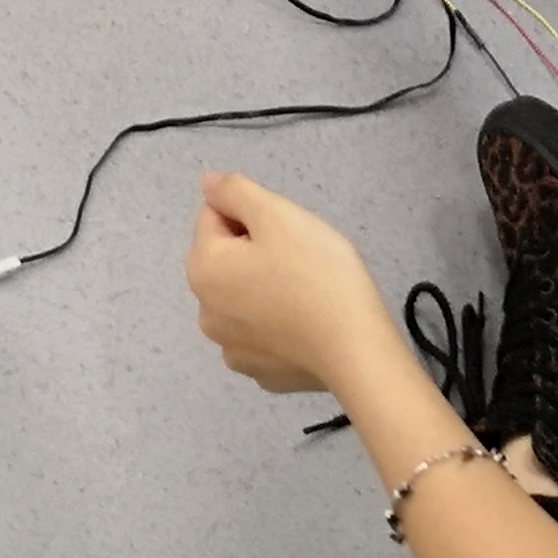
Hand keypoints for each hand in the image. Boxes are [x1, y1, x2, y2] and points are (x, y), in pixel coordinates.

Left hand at [188, 173, 394, 394]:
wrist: (355, 348)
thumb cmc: (315, 272)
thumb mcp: (277, 213)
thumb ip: (234, 191)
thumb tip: (207, 185)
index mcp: (203, 270)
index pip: (216, 215)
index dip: (252, 214)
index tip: (284, 232)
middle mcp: (206, 313)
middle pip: (226, 257)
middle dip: (256, 249)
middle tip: (298, 257)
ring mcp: (232, 349)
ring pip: (243, 294)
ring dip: (264, 284)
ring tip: (304, 290)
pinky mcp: (260, 372)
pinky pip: (261, 331)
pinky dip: (277, 322)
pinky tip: (306, 323)